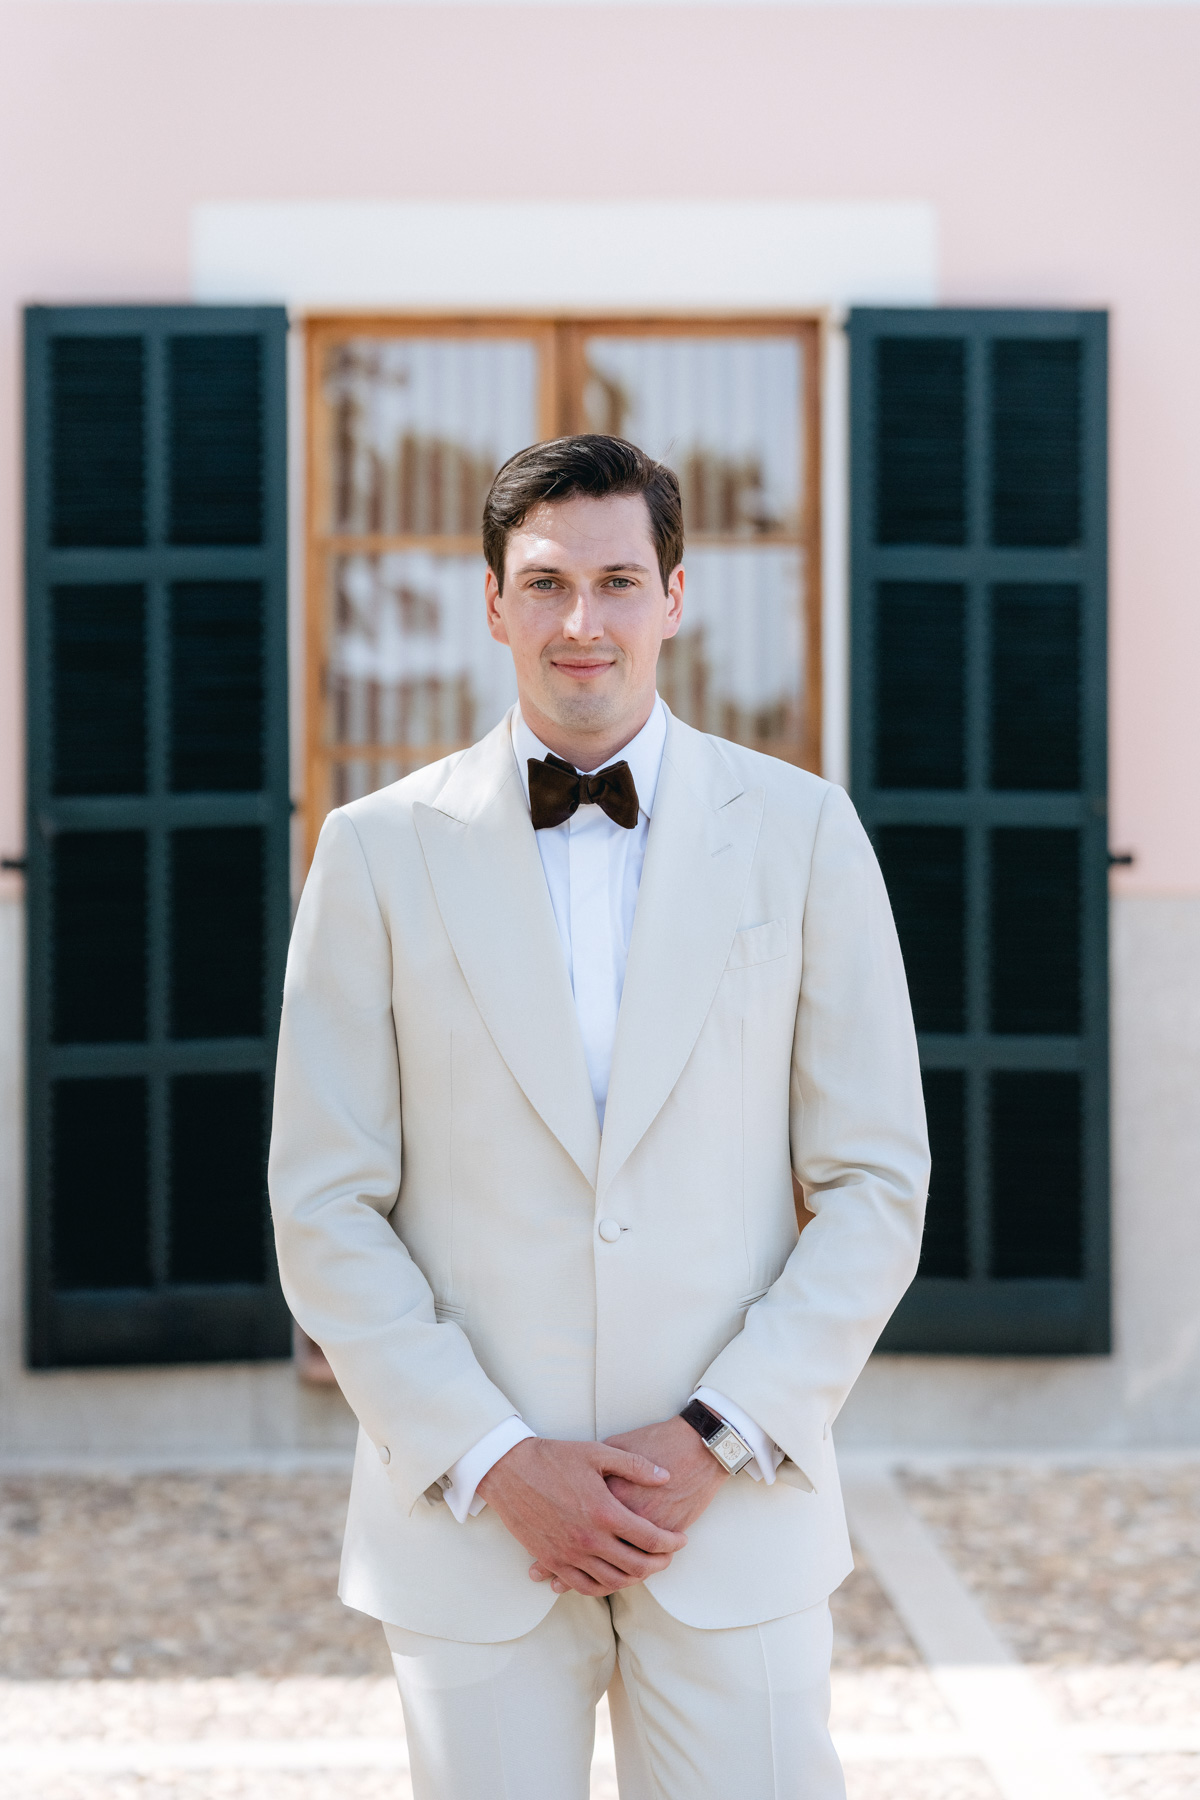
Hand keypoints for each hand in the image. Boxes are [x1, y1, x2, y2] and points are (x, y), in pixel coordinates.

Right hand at [528, 1417, 727, 1590]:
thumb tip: (665, 1477)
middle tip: (667, 1557)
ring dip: (634, 1579)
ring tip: (644, 1568)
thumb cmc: (554, 1458)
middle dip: (658, 1564)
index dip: (671, 1543)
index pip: (650, 1539)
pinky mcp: (552, 1561)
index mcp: (604, 1511)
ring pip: (611, 1581)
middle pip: (635, 1567)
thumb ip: (635, 1465)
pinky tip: (612, 1578)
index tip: (680, 1540)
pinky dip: (603, 1587)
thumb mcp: (598, 1452)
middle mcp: (589, 1539)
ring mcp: (569, 1554)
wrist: (509, 1470)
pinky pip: (582, 1586)